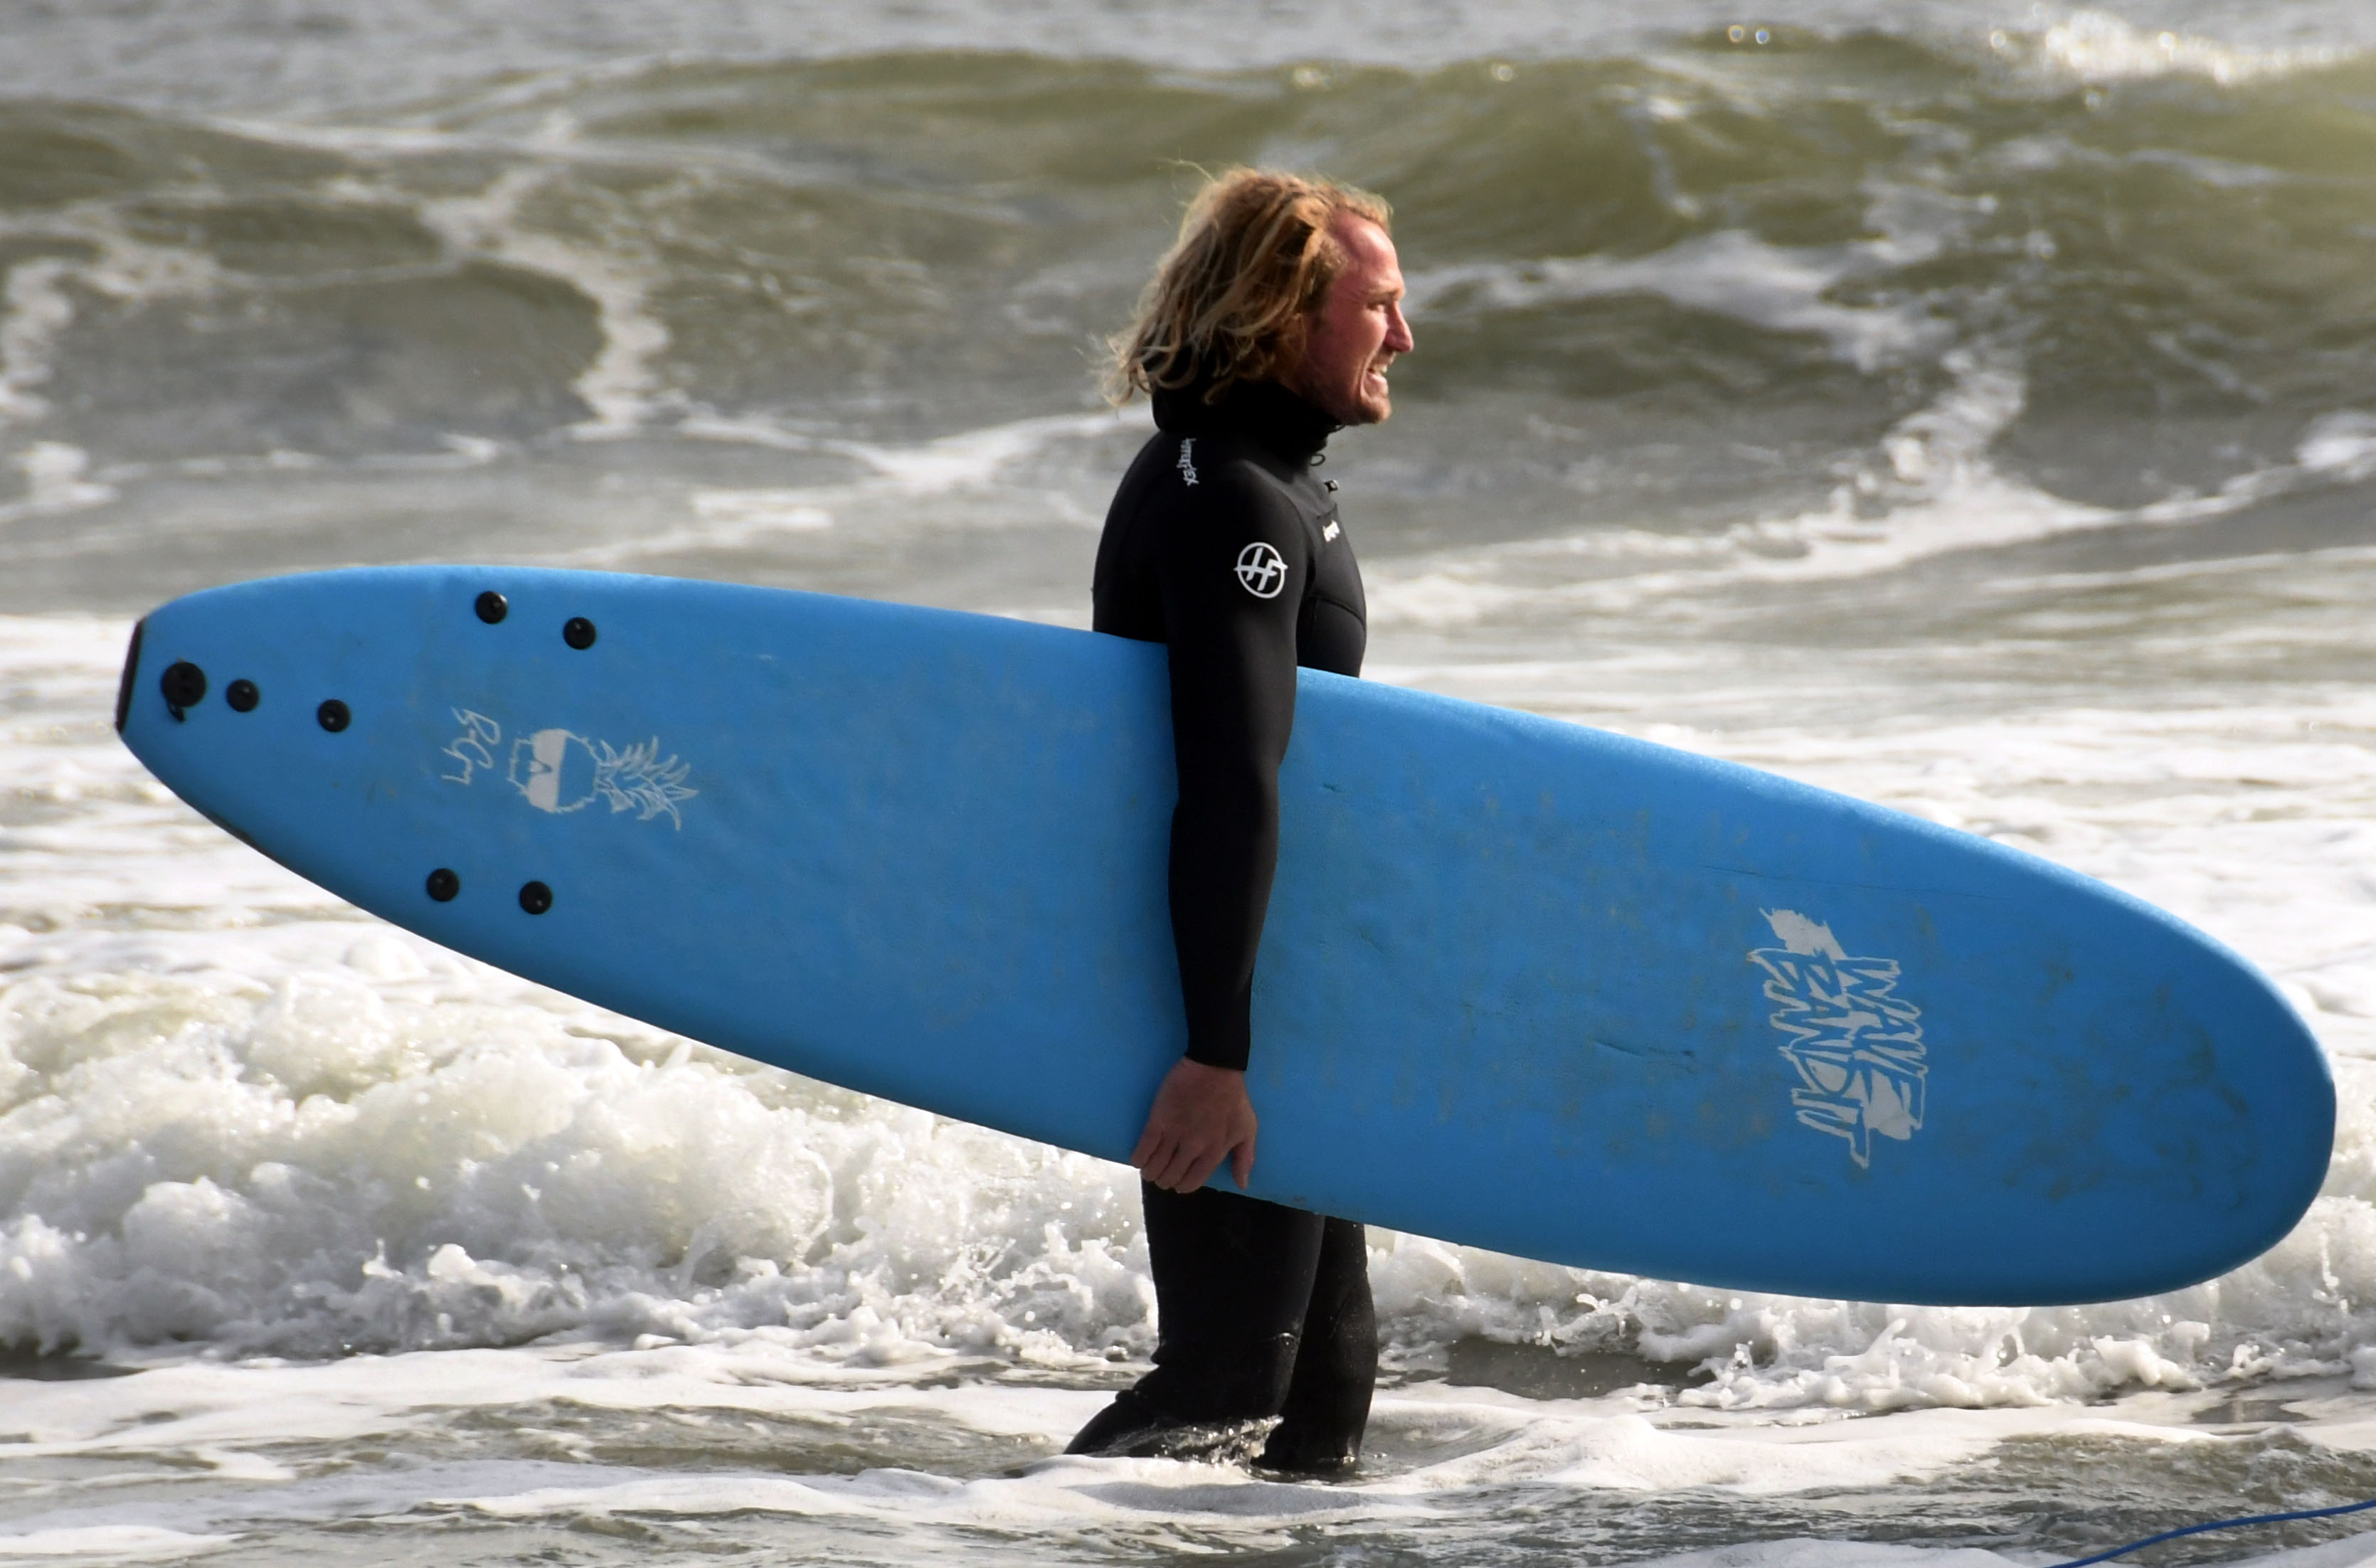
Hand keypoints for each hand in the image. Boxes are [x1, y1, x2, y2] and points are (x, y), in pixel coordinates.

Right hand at [1131, 1058, 1257, 1192]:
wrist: (1214, 1067)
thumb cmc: (1233, 1098)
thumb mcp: (1247, 1129)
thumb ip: (1245, 1158)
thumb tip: (1241, 1184)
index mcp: (1214, 1152)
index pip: (1192, 1182)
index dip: (1182, 1186)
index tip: (1178, 1182)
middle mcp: (1193, 1148)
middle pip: (1171, 1176)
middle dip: (1165, 1180)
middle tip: (1162, 1175)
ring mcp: (1174, 1134)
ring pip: (1155, 1166)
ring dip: (1150, 1173)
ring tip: (1149, 1170)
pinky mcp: (1159, 1120)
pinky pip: (1144, 1147)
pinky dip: (1139, 1158)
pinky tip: (1138, 1160)